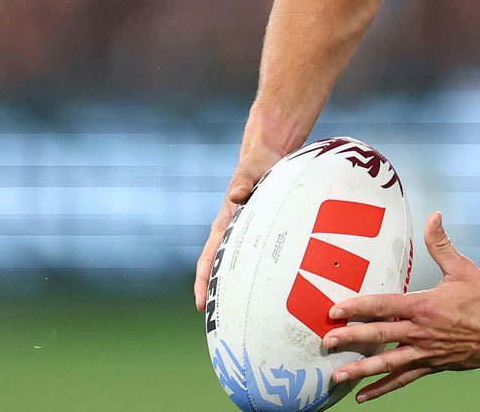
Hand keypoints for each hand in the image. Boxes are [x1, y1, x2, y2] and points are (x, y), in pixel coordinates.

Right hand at [193, 141, 284, 309]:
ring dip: (243, 288)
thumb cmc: (257, 163)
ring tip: (251, 316)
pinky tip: (279, 289)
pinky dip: (265, 272)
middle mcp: (234, 232)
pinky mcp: (265, 230)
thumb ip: (244, 180)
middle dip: (220, 295)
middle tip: (223, 323)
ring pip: (242, 266)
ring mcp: (249, 233)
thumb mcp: (251, 169)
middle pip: (222, 270)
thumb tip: (237, 196)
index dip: (202, 282)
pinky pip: (263, 255)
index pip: (208, 258)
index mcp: (225, 223)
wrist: (269, 155)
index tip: (200, 305)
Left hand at [321, 212, 479, 402]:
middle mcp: (421, 331)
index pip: (383, 306)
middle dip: (350, 338)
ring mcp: (426, 352)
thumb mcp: (464, 269)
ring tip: (336, 375)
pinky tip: (364, 396)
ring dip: (361, 369)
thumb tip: (433, 217)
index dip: (357, 307)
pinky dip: (383, 388)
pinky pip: (404, 379)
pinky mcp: (433, 365)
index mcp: (425, 306)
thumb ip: (442, 244)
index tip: (334, 310)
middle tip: (326, 342)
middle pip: (379, 336)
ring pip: (387, 363)